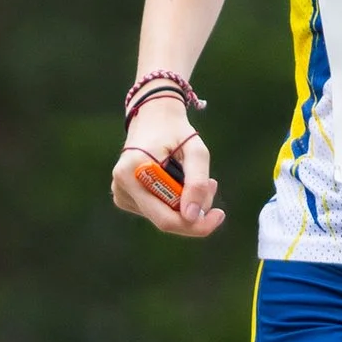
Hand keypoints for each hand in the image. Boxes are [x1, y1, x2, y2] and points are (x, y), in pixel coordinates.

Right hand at [110, 104, 224, 236]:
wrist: (153, 117)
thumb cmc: (176, 131)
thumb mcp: (195, 150)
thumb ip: (197, 182)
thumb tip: (192, 217)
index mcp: (132, 172)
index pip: (166, 218)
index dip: (195, 224)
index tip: (220, 215)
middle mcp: (122, 186)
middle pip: (165, 221)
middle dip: (194, 211)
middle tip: (212, 186)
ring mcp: (121, 194)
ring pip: (164, 217)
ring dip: (186, 203)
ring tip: (194, 175)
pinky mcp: (125, 197)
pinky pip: (158, 210)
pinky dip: (174, 201)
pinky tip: (180, 180)